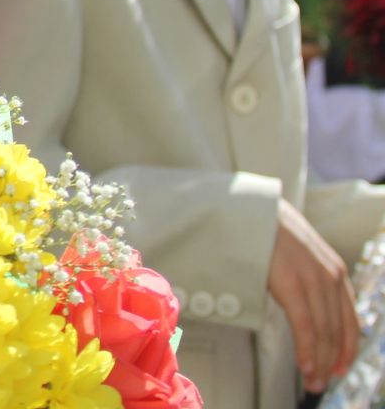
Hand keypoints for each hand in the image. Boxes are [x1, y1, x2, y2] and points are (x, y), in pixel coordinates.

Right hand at [270, 197, 358, 392]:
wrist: (239, 205)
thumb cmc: (260, 229)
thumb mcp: (294, 252)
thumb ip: (306, 276)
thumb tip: (308, 305)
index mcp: (333, 269)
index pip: (350, 318)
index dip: (347, 347)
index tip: (338, 367)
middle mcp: (331, 275)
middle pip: (338, 329)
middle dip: (331, 359)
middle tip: (322, 382)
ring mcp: (313, 278)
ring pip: (324, 331)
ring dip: (320, 361)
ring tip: (313, 381)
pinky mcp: (292, 283)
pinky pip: (306, 325)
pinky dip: (308, 350)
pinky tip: (306, 367)